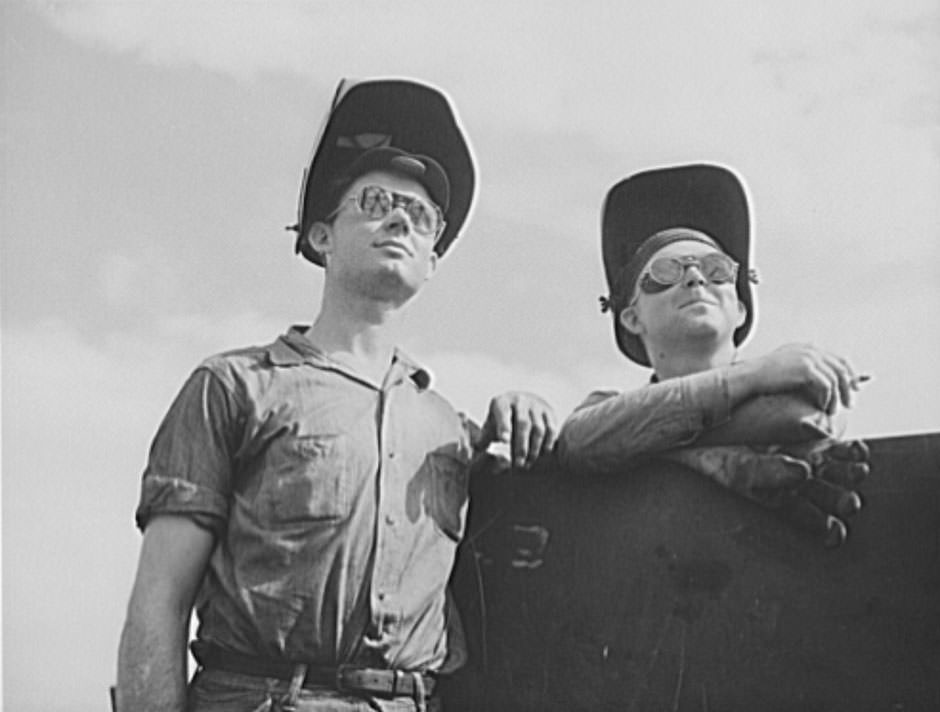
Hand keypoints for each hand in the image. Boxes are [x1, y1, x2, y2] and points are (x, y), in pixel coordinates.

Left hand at [477, 392, 556, 468]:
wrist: (524, 401)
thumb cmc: (502, 418)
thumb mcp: (491, 423)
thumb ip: (483, 437)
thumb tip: (474, 452)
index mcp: (502, 402)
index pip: (503, 413)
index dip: (503, 426)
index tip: (503, 441)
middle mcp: (520, 401)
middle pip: (523, 423)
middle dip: (521, 446)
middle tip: (518, 464)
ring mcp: (536, 405)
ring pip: (538, 428)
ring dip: (534, 449)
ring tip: (527, 463)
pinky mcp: (548, 412)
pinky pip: (551, 430)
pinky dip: (546, 444)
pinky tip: (540, 455)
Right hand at [662, 441, 868, 546]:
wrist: (700, 435)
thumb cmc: (711, 460)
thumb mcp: (734, 470)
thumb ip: (766, 474)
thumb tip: (801, 472)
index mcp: (775, 502)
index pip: (804, 518)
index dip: (822, 527)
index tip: (835, 531)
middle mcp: (790, 485)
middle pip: (822, 496)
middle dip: (839, 500)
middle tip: (850, 501)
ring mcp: (800, 462)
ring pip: (832, 473)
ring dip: (848, 474)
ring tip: (860, 471)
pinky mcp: (805, 441)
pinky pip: (832, 448)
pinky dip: (846, 450)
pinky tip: (858, 450)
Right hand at [742, 344, 865, 413]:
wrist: (751, 376)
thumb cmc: (764, 376)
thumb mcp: (786, 366)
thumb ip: (802, 368)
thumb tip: (818, 383)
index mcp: (807, 348)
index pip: (837, 358)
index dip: (849, 373)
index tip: (853, 386)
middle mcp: (811, 350)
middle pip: (841, 367)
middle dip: (848, 386)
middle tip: (849, 402)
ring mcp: (809, 358)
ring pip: (835, 378)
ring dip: (837, 397)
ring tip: (833, 410)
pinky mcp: (806, 369)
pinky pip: (826, 386)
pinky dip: (827, 398)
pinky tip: (823, 406)